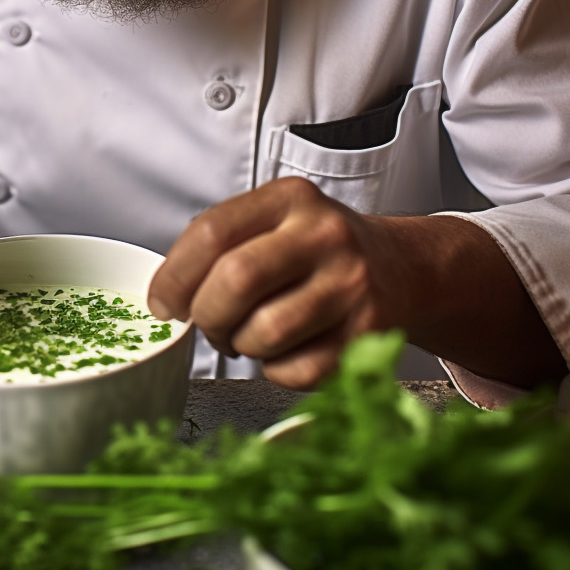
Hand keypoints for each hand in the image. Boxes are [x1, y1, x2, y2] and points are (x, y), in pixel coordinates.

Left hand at [147, 177, 412, 388]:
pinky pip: (296, 370)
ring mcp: (351, 284)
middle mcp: (324, 234)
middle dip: (206, 315)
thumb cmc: (320, 250)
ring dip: (241, 345)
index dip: (174, 275)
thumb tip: (168, 298)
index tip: (163, 302)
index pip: (211, 232)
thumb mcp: (277, 220)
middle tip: (208, 323)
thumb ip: (222, 245)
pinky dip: (276, 371)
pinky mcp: (368, 334)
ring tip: (249, 335)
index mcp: (290, 198)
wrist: (406, 269)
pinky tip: (285, 350)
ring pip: (263, 333)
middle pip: (235, 282)